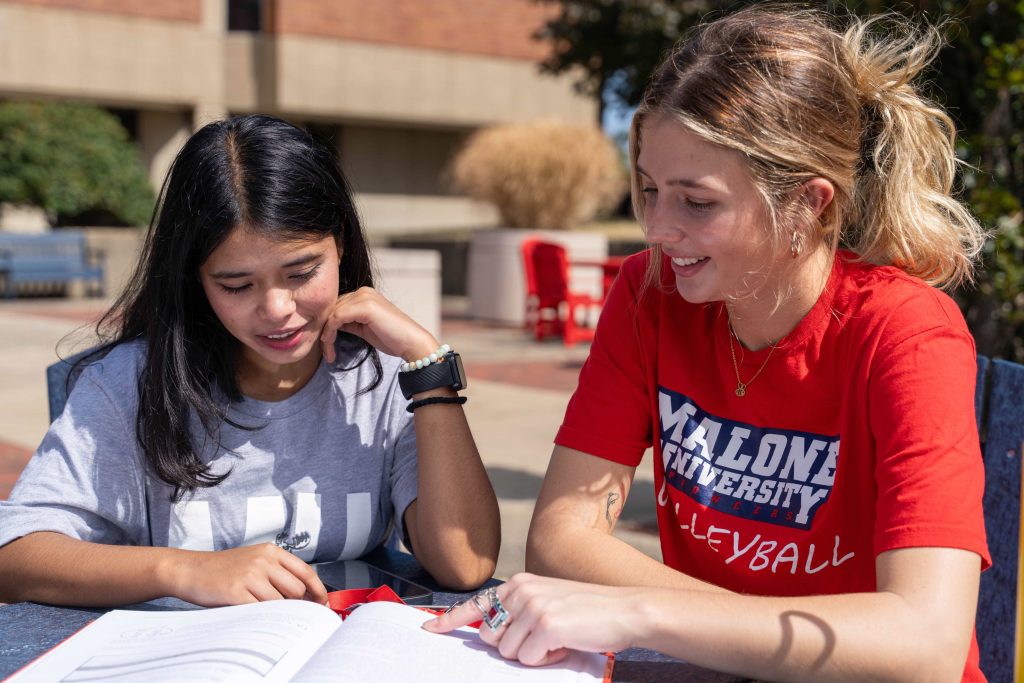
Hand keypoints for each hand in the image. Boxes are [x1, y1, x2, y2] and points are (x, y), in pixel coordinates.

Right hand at [168, 543, 327, 606]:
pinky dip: (262, 616)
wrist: (191, 570)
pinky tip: (254, 614)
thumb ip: (279, 572)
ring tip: (263, 610)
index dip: (318, 590)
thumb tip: (306, 595)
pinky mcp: (237, 591)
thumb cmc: (225, 569)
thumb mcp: (255, 561)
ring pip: (280, 602)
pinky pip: (261, 610)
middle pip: (297, 590)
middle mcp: (263, 560)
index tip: (322, 603)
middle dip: (297, 604)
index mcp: (271, 551)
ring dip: (277, 611)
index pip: (306, 572)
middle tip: (290, 612)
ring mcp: (250, 575)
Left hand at [320, 287, 437, 363]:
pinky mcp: (365, 307)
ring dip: (326, 335)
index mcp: (365, 294)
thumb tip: (330, 325)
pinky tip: (330, 346)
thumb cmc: (392, 338)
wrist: (412, 343)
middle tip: (325, 351)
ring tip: (328, 353)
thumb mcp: (365, 328)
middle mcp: (363, 291)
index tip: (326, 345)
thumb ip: (349, 322)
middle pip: (331, 308)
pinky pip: (336, 318)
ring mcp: (364, 297)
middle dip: (324, 330)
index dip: (327, 324)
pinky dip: (330, 333)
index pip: (336, 305)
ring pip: (331, 313)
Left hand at [422, 573, 641, 665]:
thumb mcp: (548, 601)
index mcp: (520, 583)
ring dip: (532, 654)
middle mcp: (521, 591)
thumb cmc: (588, 611)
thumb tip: (488, 635)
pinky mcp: (546, 626)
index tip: (430, 627)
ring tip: (559, 638)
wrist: (625, 610)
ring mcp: (532, 607)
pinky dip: (547, 659)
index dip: (450, 619)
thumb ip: (519, 612)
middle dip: (513, 646)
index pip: (477, 603)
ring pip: (507, 652)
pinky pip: (529, 659)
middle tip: (546, 637)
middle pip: (490, 637)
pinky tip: (566, 643)